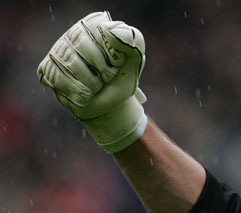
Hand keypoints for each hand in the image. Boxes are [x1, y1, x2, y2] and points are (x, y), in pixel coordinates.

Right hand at [38, 11, 147, 152]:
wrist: (110, 101)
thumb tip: (109, 29)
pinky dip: (77, 92)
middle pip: (81, 44)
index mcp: (93, 25)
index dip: (111, 53)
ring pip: (69, 62)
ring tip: (97, 86)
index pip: (97, 29)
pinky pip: (58, 78)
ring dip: (91, 83)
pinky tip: (85, 95)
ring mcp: (56, 50)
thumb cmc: (121, 75)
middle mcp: (72, 33)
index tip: (118, 64)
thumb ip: (131, 39)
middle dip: (101, 69)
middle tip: (108, 77)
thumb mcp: (135, 57)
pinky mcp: (47, 69)